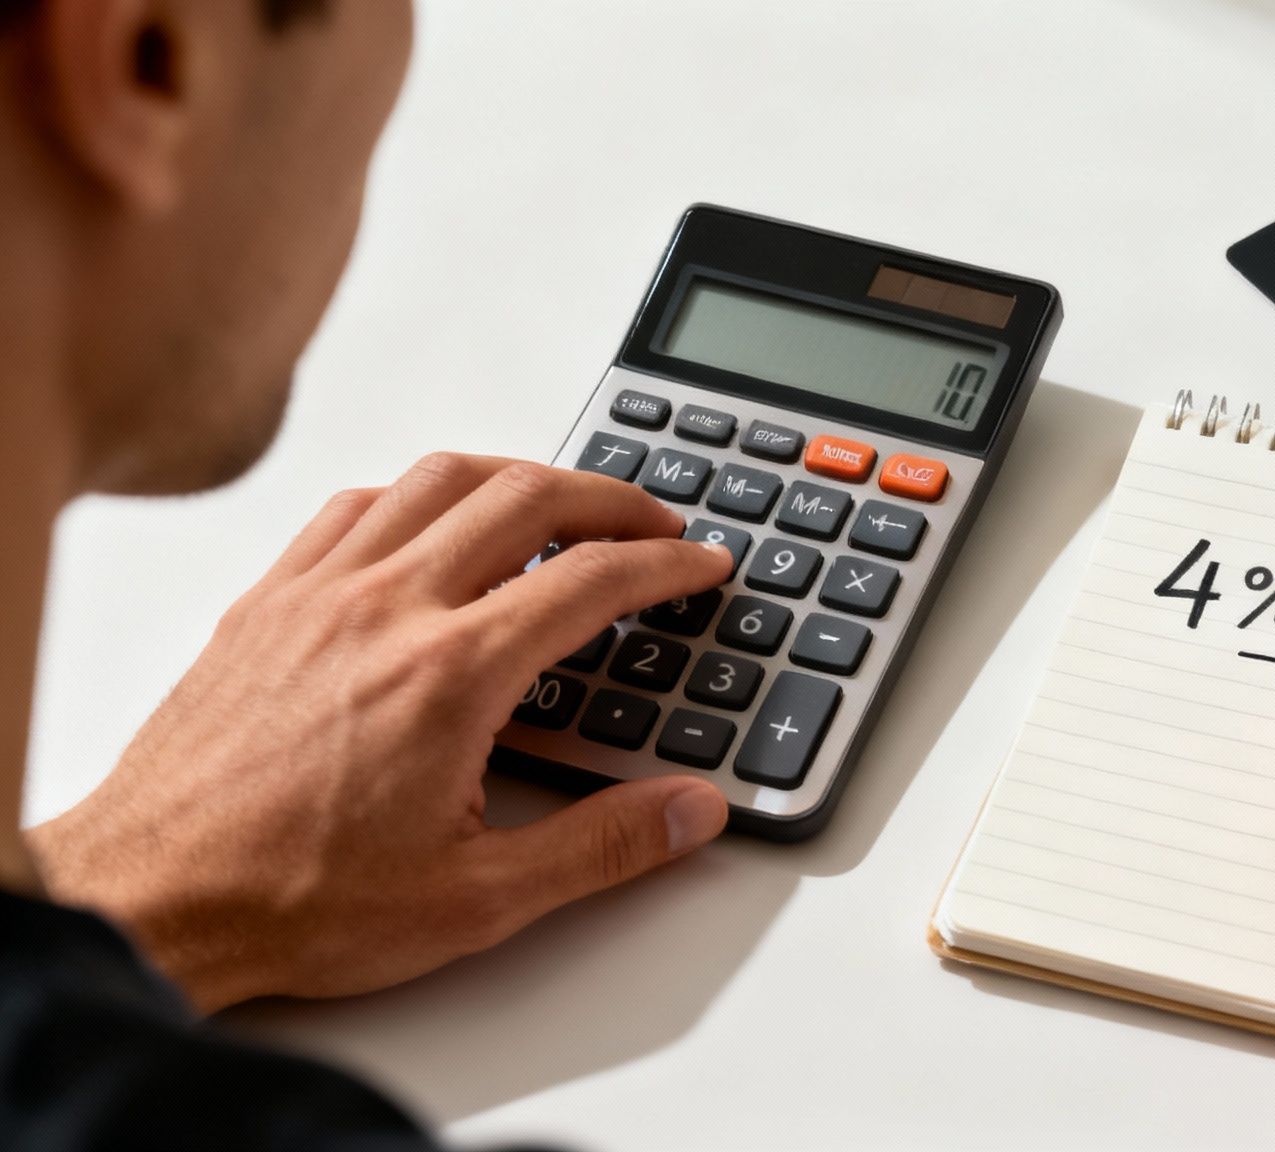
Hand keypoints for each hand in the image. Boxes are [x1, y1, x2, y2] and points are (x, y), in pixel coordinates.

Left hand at [28, 454, 733, 1012]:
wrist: (152, 901)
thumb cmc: (291, 900)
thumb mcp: (479, 900)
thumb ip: (602, 846)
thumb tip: (688, 810)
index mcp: (451, 675)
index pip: (591, 578)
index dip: (667, 562)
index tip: (699, 564)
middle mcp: (385, 610)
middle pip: (525, 495)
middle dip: (610, 496)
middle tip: (654, 520)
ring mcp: (317, 593)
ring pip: (438, 478)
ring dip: (518, 475)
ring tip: (561, 501)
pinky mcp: (266, 601)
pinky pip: (354, 505)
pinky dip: (417, 494)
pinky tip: (434, 523)